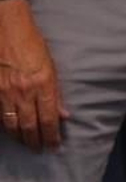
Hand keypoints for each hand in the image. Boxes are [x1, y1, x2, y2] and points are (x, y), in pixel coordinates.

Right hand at [0, 0, 68, 150]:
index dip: (51, 135)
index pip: (49, 117)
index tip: (54, 145)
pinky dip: (7, 127)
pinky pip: (1, 116)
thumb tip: (64, 115)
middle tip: (40, 150)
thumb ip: (56, 92)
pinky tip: (12, 132)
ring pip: (13, 125)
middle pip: (29, 125)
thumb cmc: (33, 45)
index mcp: (43, 84)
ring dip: (20, 138)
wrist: (8, 31)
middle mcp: (25, 91)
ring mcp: (7, 93)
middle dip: (35, 141)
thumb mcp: (51, 66)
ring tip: (27, 144)